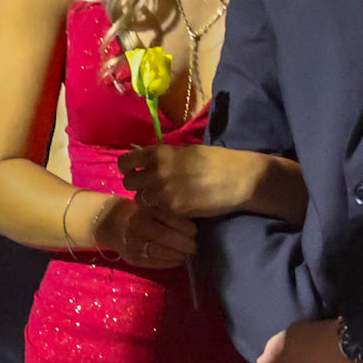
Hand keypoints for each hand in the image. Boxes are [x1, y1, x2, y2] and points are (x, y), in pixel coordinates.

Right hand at [92, 193, 196, 269]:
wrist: (112, 222)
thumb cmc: (141, 211)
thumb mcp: (153, 203)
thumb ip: (169, 210)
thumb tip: (196, 219)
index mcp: (145, 208)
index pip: (170, 218)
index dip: (186, 226)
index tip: (195, 230)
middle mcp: (137, 224)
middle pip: (165, 236)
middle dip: (184, 243)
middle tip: (194, 245)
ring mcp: (133, 242)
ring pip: (160, 251)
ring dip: (179, 254)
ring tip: (188, 253)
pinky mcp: (132, 257)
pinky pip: (154, 263)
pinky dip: (170, 262)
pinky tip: (178, 260)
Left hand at [117, 144, 258, 218]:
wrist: (236, 178)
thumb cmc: (215, 161)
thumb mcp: (185, 151)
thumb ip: (164, 156)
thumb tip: (147, 160)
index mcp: (159, 153)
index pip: (125, 162)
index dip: (127, 168)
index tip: (133, 171)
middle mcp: (157, 171)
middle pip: (129, 183)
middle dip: (136, 186)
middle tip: (148, 188)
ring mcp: (163, 191)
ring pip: (140, 200)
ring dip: (148, 200)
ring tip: (162, 199)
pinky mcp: (173, 208)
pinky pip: (155, 211)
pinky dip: (160, 210)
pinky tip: (173, 207)